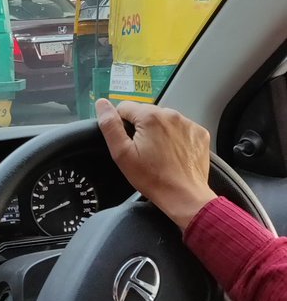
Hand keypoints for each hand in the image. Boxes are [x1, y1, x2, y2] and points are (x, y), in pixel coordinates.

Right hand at [95, 99, 216, 230]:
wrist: (184, 196)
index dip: (121, 125)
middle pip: (146, 113)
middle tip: (143, 152)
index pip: (125, 107)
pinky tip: (173, 154)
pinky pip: (181, 128)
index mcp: (150, 116)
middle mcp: (171, 114)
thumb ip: (110, 126)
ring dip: (159, 132)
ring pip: (164, 120)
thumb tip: (102, 104)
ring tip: (159, 154)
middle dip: (141, 128)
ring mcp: (188, 123)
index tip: (129, 143)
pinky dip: (175, 137)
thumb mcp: (122, 154)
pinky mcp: (199, 133)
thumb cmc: (153, 178)